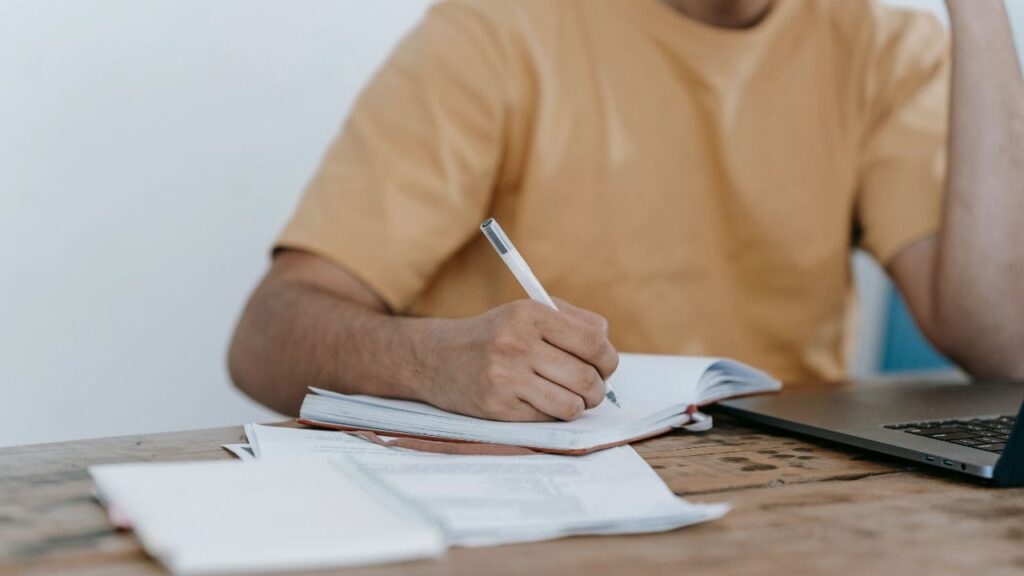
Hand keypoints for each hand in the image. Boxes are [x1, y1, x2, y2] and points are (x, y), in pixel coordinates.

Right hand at [417, 299, 618, 421]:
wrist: (436, 358)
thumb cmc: (492, 335)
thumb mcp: (525, 313)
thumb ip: (571, 319)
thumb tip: (606, 339)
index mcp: (529, 314)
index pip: (592, 342)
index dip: (608, 359)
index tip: (606, 366)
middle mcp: (517, 343)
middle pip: (586, 377)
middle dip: (597, 389)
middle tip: (591, 389)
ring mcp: (506, 376)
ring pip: (571, 403)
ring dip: (579, 405)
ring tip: (572, 399)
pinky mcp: (498, 406)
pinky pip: (547, 417)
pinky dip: (553, 413)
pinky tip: (541, 402)